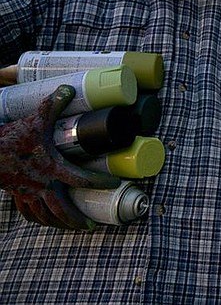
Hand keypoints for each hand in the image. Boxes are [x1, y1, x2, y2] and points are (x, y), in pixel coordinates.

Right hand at [0, 85, 120, 229]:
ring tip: (71, 227)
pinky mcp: (15, 193)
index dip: (100, 182)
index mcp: (52, 169)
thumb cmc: (11, 137)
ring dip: (58, 223)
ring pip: (44, 215)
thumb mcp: (35, 119)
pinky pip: (27, 212)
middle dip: (76, 220)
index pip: (82, 179)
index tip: (114, 183)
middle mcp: (41, 185)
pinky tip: (43, 220)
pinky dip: (36, 218)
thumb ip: (54, 104)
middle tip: (89, 226)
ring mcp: (27, 192)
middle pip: (62, 210)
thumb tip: (69, 88)